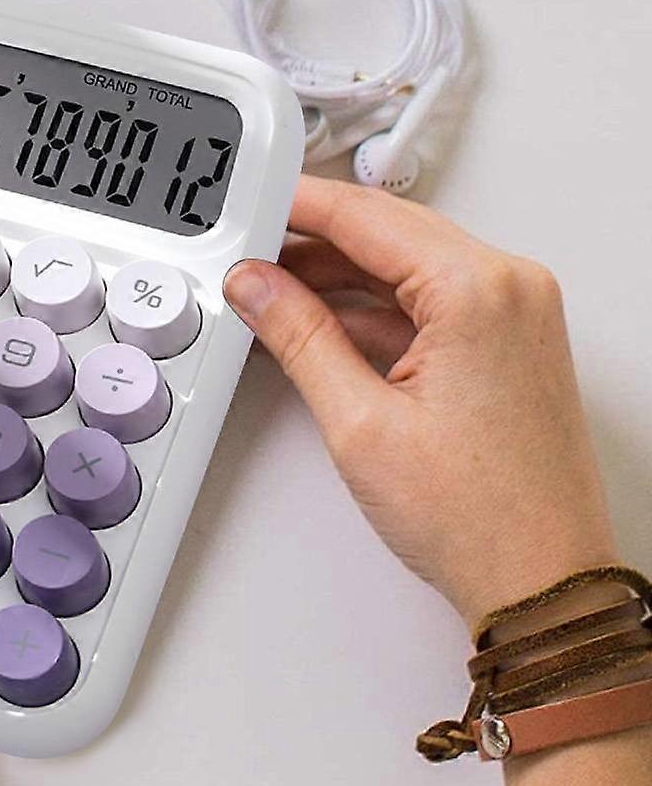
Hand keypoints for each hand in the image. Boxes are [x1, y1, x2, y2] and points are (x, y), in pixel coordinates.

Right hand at [223, 176, 617, 629]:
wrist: (539, 582)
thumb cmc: (480, 518)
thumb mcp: (359, 422)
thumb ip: (298, 336)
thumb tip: (257, 287)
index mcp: (481, 290)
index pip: (366, 216)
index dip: (294, 206)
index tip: (248, 203)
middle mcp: (510, 289)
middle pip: (387, 232)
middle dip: (309, 240)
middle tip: (245, 253)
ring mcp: (513, 315)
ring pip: (403, 266)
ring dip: (336, 276)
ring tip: (268, 295)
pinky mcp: (504, 344)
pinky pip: (426, 301)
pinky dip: (369, 308)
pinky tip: (315, 326)